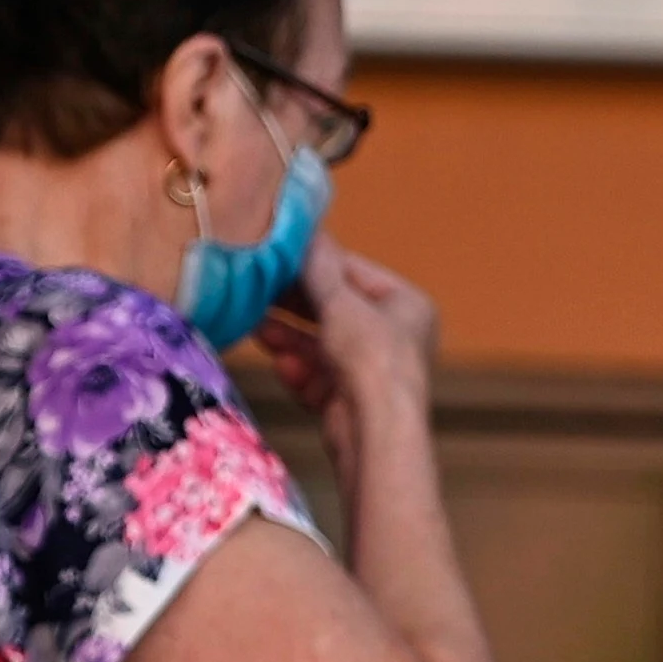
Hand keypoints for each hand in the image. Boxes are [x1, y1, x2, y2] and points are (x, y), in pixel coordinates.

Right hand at [252, 236, 437, 474]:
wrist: (375, 431)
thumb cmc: (371, 357)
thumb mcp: (341, 302)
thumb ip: (318, 267)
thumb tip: (305, 230)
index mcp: (406, 305)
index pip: (354, 273)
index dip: (316, 263)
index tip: (279, 253)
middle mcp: (395, 338)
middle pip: (334, 311)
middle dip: (294, 304)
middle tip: (257, 289)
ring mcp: (373, 372)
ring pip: (321, 346)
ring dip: (287, 336)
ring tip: (255, 326)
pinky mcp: (352, 402)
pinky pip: (318, 377)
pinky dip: (298, 371)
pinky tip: (279, 364)